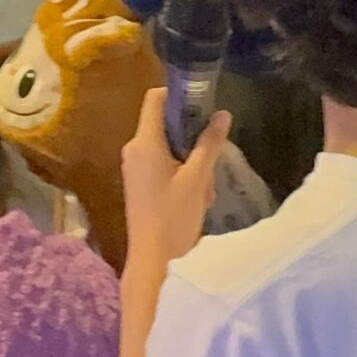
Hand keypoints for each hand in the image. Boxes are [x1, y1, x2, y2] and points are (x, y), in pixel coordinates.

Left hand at [121, 87, 232, 267]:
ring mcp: (134, 168)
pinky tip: (197, 197)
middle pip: (165, 125)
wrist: (153, 261)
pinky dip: (182, 174)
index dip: (178, 94)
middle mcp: (134, 150)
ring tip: (206, 188)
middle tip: (213, 157)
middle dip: (192, 137)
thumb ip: (210, 144)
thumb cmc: (174, 218)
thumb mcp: (198, 179)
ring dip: (191, 161)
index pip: (155, 99)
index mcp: (143, 143)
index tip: (204, 103)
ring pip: (168, 148)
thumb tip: (223, 113)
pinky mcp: (139, 184)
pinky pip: (162, 165)